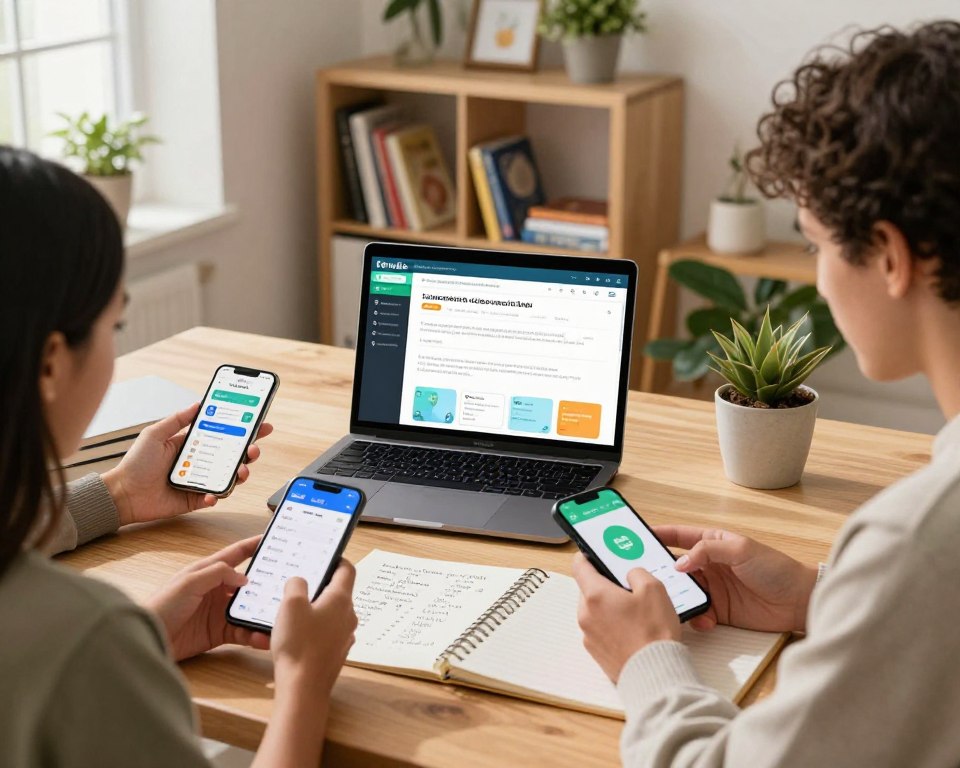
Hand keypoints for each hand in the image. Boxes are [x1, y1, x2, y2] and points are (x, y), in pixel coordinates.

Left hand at [102, 403, 273, 526]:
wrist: (123, 494)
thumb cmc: (135, 464)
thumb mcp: (155, 434)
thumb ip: (177, 419)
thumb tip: (198, 403)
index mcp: (192, 444)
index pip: (224, 434)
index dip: (243, 430)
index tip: (259, 424)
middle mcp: (200, 462)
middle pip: (233, 455)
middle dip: (249, 451)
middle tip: (254, 448)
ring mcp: (200, 481)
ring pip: (229, 476)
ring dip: (241, 473)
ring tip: (241, 470)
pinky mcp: (196, 499)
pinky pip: (215, 496)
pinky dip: (218, 495)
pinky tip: (213, 493)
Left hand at [146, 536, 269, 660]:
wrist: (148, 639)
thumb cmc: (161, 606)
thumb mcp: (189, 581)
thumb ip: (217, 573)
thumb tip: (243, 577)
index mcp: (208, 571)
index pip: (236, 554)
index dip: (253, 545)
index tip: (271, 539)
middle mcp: (216, 590)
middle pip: (248, 584)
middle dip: (266, 585)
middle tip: (285, 587)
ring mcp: (218, 611)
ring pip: (248, 609)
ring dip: (262, 614)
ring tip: (275, 619)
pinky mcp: (219, 633)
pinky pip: (242, 632)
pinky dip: (254, 635)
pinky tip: (261, 638)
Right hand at [272, 562, 357, 703]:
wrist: (304, 688)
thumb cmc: (298, 644)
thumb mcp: (290, 605)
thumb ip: (296, 585)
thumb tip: (300, 581)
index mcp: (341, 600)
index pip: (347, 570)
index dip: (337, 560)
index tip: (325, 557)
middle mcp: (349, 616)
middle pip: (339, 592)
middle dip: (321, 586)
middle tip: (301, 584)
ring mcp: (345, 636)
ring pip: (333, 614)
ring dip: (317, 609)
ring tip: (294, 610)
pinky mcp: (336, 653)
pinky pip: (328, 633)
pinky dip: (316, 628)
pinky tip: (298, 635)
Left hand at [572, 553, 679, 682]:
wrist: (654, 673)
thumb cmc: (653, 632)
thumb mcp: (653, 589)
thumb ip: (637, 573)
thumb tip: (630, 574)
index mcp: (595, 594)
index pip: (579, 566)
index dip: (588, 556)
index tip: (595, 553)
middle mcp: (586, 614)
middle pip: (588, 589)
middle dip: (604, 584)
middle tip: (625, 584)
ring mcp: (588, 634)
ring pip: (594, 610)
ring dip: (608, 606)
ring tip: (634, 610)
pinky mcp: (595, 652)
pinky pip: (599, 629)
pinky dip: (610, 625)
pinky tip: (632, 629)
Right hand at [657, 525, 817, 632]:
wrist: (798, 602)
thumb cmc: (775, 568)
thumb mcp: (741, 550)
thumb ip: (707, 551)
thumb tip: (680, 563)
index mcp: (713, 543)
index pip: (680, 536)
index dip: (659, 535)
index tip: (637, 536)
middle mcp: (709, 565)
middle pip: (676, 567)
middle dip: (661, 572)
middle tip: (645, 577)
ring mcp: (714, 589)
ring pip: (684, 592)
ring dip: (678, 597)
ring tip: (673, 603)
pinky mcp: (719, 612)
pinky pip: (698, 614)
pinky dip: (697, 618)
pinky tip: (705, 620)